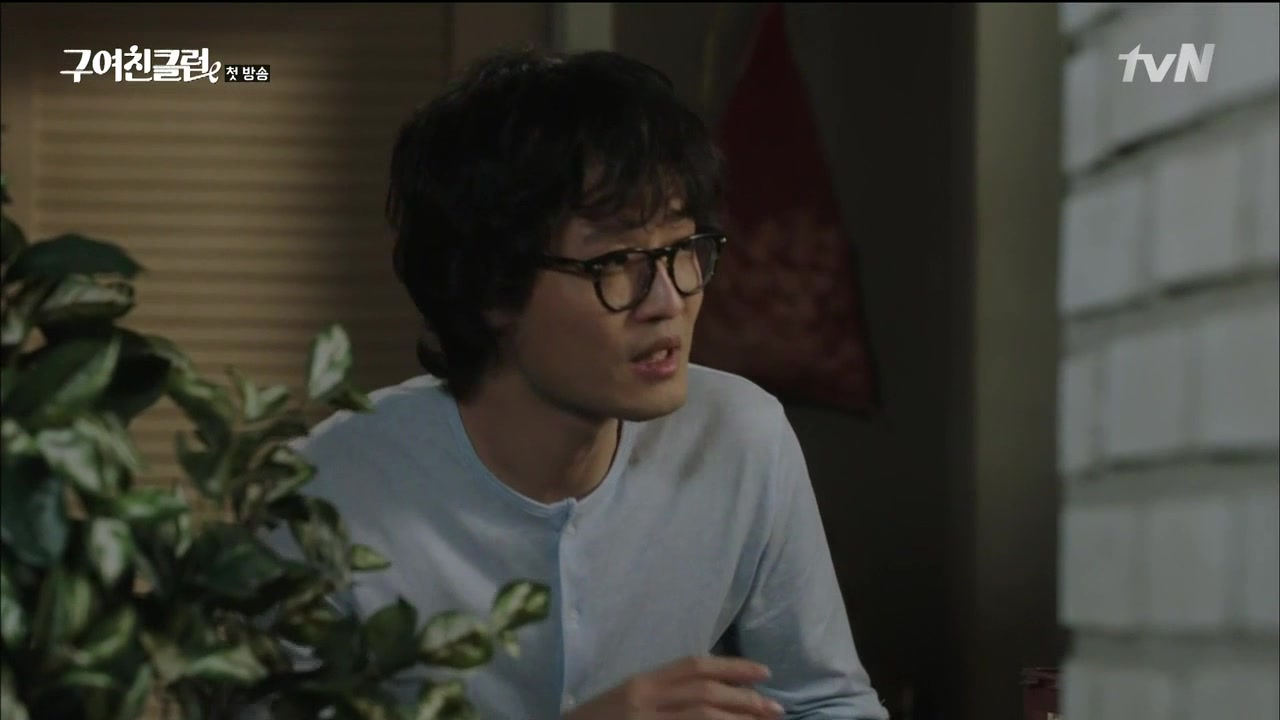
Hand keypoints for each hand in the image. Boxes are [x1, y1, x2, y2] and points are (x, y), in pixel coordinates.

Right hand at [564, 655, 784, 719]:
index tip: (764, 672)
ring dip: (738, 719)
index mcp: (641, 683)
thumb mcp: (629, 701)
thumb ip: (663, 694)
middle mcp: (643, 700)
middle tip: (775, 707)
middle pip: (704, 692)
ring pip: (702, 716)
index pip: (694, 666)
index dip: (733, 667)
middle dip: (745, 699)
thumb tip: (711, 695)